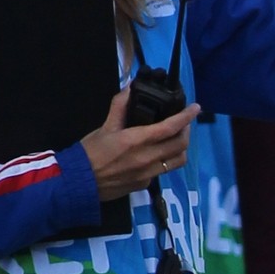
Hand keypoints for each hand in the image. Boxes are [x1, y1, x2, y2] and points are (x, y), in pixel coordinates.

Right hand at [80, 87, 198, 197]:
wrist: (78, 182)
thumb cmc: (90, 153)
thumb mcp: (104, 127)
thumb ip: (119, 107)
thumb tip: (129, 89)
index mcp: (136, 141)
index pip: (170, 128)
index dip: (186, 117)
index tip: (196, 108)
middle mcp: (147, 158)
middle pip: (180, 145)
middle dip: (186, 131)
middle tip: (183, 123)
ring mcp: (148, 174)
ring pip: (178, 160)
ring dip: (181, 148)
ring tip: (175, 138)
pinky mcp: (146, 185)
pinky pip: (164, 171)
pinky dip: (166, 160)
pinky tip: (159, 153)